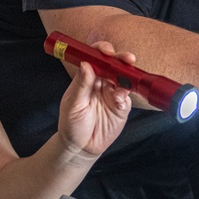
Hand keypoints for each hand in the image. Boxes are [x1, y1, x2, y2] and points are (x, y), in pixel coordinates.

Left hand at [57, 41, 131, 156]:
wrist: (81, 147)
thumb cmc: (71, 124)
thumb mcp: (73, 104)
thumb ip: (82, 85)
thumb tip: (86, 63)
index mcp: (87, 77)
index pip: (96, 57)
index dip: (102, 50)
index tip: (106, 50)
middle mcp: (102, 82)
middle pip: (114, 65)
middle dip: (122, 59)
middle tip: (127, 58)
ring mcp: (113, 93)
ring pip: (124, 79)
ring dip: (127, 76)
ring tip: (125, 82)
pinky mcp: (122, 107)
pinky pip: (127, 97)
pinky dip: (126, 95)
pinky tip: (120, 99)